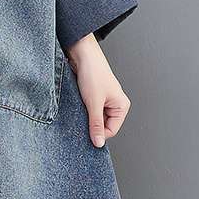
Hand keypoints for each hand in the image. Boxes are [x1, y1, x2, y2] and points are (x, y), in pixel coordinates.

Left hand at [65, 33, 131, 147]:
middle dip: (91, 124)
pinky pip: (88, 109)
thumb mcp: (94, 103)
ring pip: (94, 117)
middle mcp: (114, 104)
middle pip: (103, 125)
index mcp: (121, 106)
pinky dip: (82, 109)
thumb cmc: (93, 74)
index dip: (98, 134)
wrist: (82, 55)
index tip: (85, 134)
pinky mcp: (93, 96)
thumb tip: (98, 142)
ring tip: (80, 108)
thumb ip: (95, 124)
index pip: (111, 130)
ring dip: (86, 116)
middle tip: (80, 119)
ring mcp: (104, 100)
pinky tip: (77, 104)